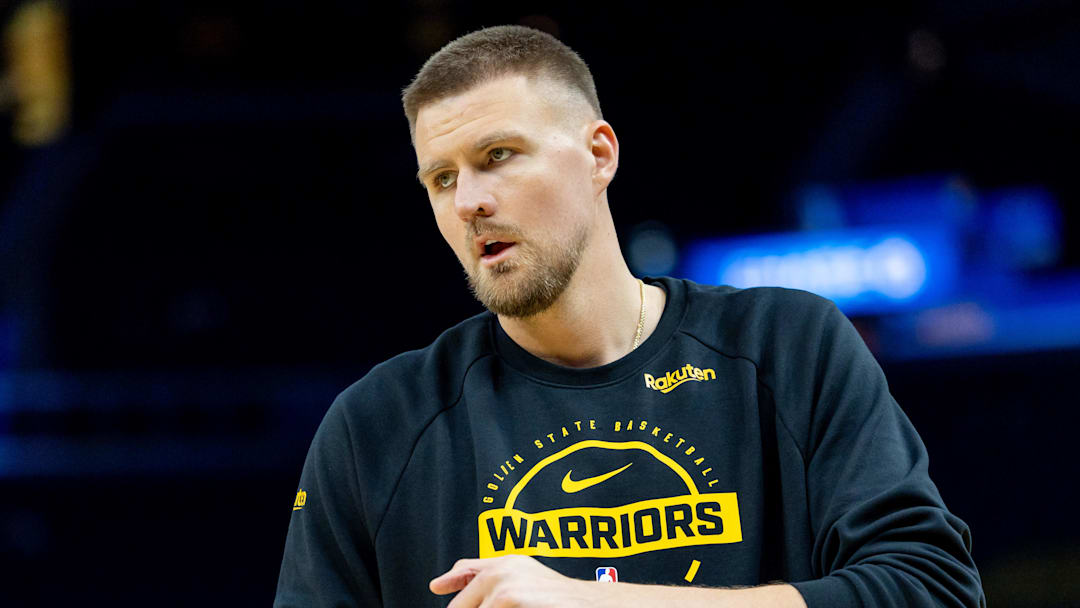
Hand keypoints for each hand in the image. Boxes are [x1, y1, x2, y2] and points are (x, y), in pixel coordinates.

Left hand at [429, 554, 597, 607]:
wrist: (592, 603)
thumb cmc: (561, 599)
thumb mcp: (526, 580)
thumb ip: (494, 578)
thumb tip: (456, 590)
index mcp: (504, 563)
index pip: (465, 571)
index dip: (450, 581)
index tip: (435, 587)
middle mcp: (500, 569)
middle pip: (461, 606)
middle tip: (505, 606)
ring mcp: (503, 584)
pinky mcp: (509, 598)